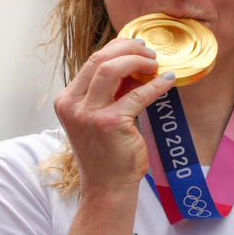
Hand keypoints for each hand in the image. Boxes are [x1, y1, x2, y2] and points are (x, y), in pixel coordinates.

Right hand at [51, 37, 173, 194]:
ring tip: (155, 64)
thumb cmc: (106, 153)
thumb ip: (112, 91)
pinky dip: (155, 85)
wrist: (107, 187)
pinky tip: (167, 81)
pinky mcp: (108, 123)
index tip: (137, 47)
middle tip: (149, 52)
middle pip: (99, 59)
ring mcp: (88, 114)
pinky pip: (137, 95)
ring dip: (137, 61)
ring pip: (111, 68)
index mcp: (67, 100)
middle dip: (128, 49)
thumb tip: (135, 65)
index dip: (117, 49)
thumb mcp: (100, 116)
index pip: (91, 62)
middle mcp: (72, 104)